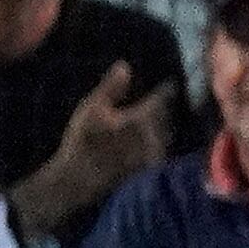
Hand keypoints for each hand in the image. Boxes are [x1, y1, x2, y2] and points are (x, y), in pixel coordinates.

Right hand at [50, 61, 173, 194]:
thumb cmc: (83, 142)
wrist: (78, 182)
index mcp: (145, 116)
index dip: (167, 86)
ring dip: (164, 123)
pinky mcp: (152, 167)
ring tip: (157, 116)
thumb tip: (126, 65)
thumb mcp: (90, 109)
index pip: (164, 96)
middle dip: (166, 105)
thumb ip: (111, 87)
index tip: (168, 80)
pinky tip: (150, 138)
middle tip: (164, 97)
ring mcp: (157, 152)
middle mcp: (157, 133)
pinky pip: (161, 147)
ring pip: (167, 131)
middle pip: (169, 114)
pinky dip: (158, 140)